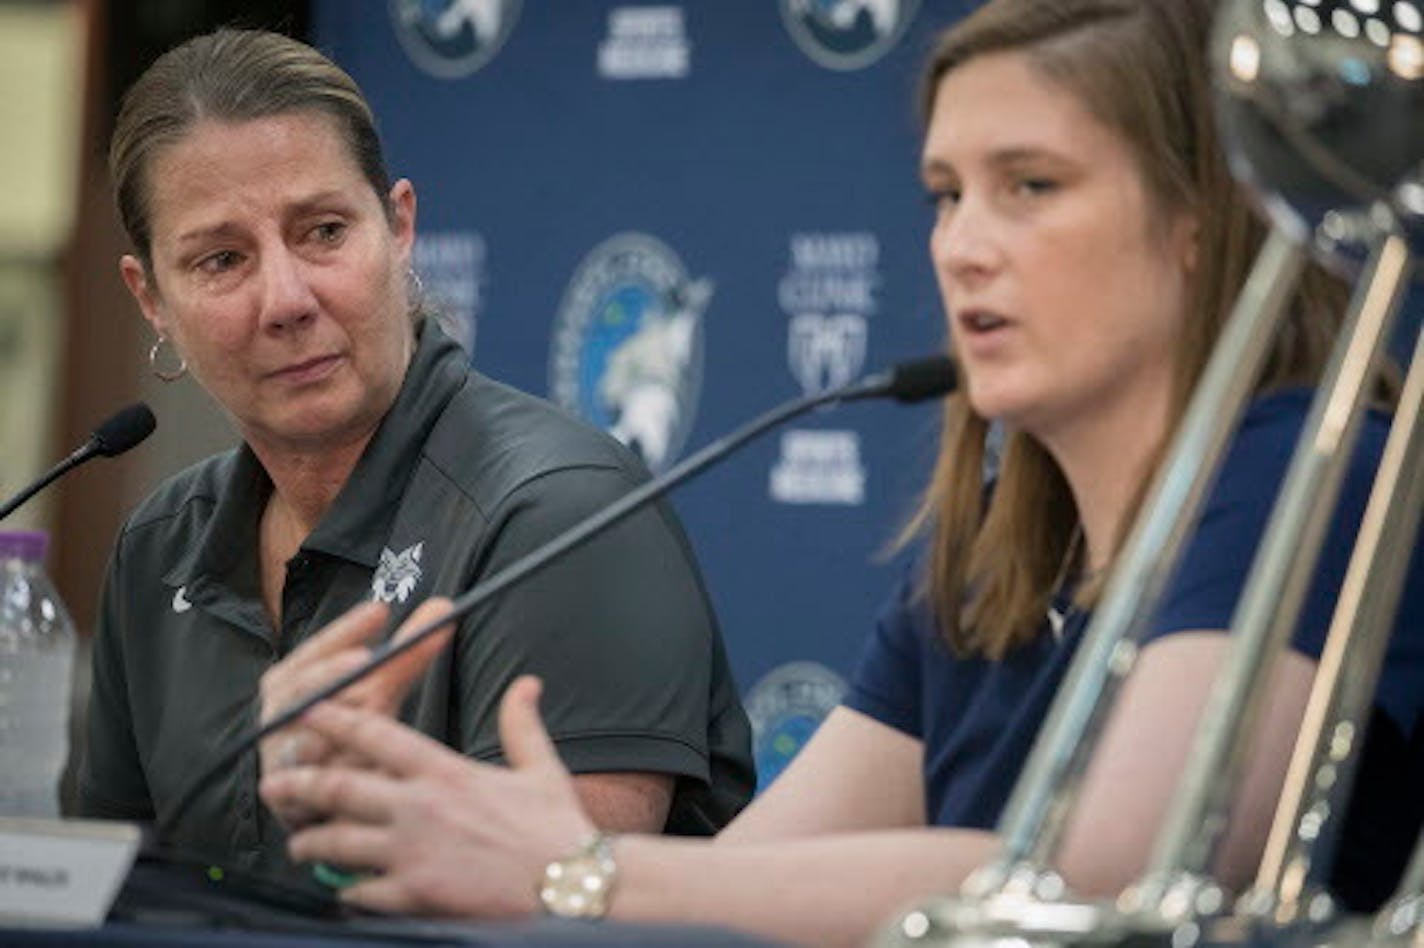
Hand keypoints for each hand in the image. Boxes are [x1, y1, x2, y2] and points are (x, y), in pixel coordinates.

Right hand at [258, 597, 455, 827]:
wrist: (319, 794)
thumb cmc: (349, 726)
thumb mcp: (376, 688)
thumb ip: (404, 654)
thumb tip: (444, 605)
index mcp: (290, 681)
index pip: (315, 649)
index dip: (346, 630)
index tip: (380, 610)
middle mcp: (278, 716)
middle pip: (302, 690)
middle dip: (333, 675)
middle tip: (367, 660)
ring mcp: (278, 758)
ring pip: (305, 739)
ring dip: (332, 727)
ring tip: (364, 707)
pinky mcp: (287, 800)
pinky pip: (311, 787)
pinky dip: (337, 775)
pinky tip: (363, 764)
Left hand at [259, 676, 594, 917]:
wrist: (570, 885)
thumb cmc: (558, 827)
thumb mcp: (541, 766)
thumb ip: (521, 722)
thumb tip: (527, 683)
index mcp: (444, 771)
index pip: (376, 735)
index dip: (335, 719)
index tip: (306, 711)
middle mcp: (419, 807)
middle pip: (339, 786)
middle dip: (299, 782)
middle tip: (274, 782)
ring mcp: (412, 853)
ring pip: (338, 841)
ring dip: (311, 840)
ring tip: (298, 842)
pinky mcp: (414, 894)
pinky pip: (360, 890)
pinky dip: (345, 888)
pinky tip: (340, 888)